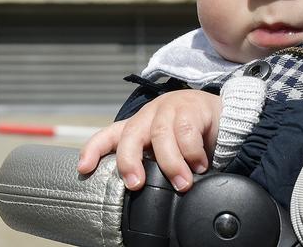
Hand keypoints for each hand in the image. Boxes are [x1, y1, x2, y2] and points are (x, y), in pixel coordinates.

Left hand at [76, 90, 221, 192]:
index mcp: (136, 127)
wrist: (219, 114)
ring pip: (160, 135)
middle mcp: (148, 116)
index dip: (92, 150)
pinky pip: (187, 132)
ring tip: (181, 184)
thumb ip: (151, 166)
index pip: (108, 135)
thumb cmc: (187, 135)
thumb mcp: (164, 151)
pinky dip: (193, 153)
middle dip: (129, 160)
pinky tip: (200, 165)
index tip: (84, 169)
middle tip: (135, 184)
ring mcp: (168, 110)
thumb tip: (141, 195)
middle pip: (130, 135)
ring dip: (170, 163)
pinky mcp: (190, 108)